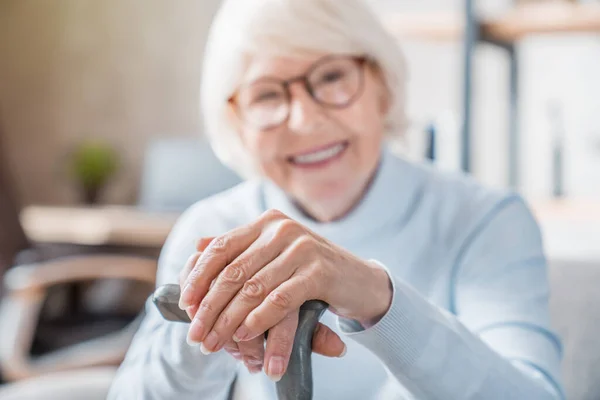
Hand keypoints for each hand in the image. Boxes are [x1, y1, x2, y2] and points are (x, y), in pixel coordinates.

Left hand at [179, 210, 391, 379]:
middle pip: (234, 271)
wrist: (361, 281)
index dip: (199, 276)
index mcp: (267, 222)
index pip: (222, 246)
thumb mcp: (274, 254)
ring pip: (253, 289)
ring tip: (215, 343)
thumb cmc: (311, 270)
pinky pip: (280, 300)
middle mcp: (282, 229)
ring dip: (229, 321)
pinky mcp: (319, 271)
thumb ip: (240, 249)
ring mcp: (302, 248)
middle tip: (196, 335)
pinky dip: (259, 320)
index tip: (185, 303)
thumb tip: (197, 247)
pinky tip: (245, 336)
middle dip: (210, 307)